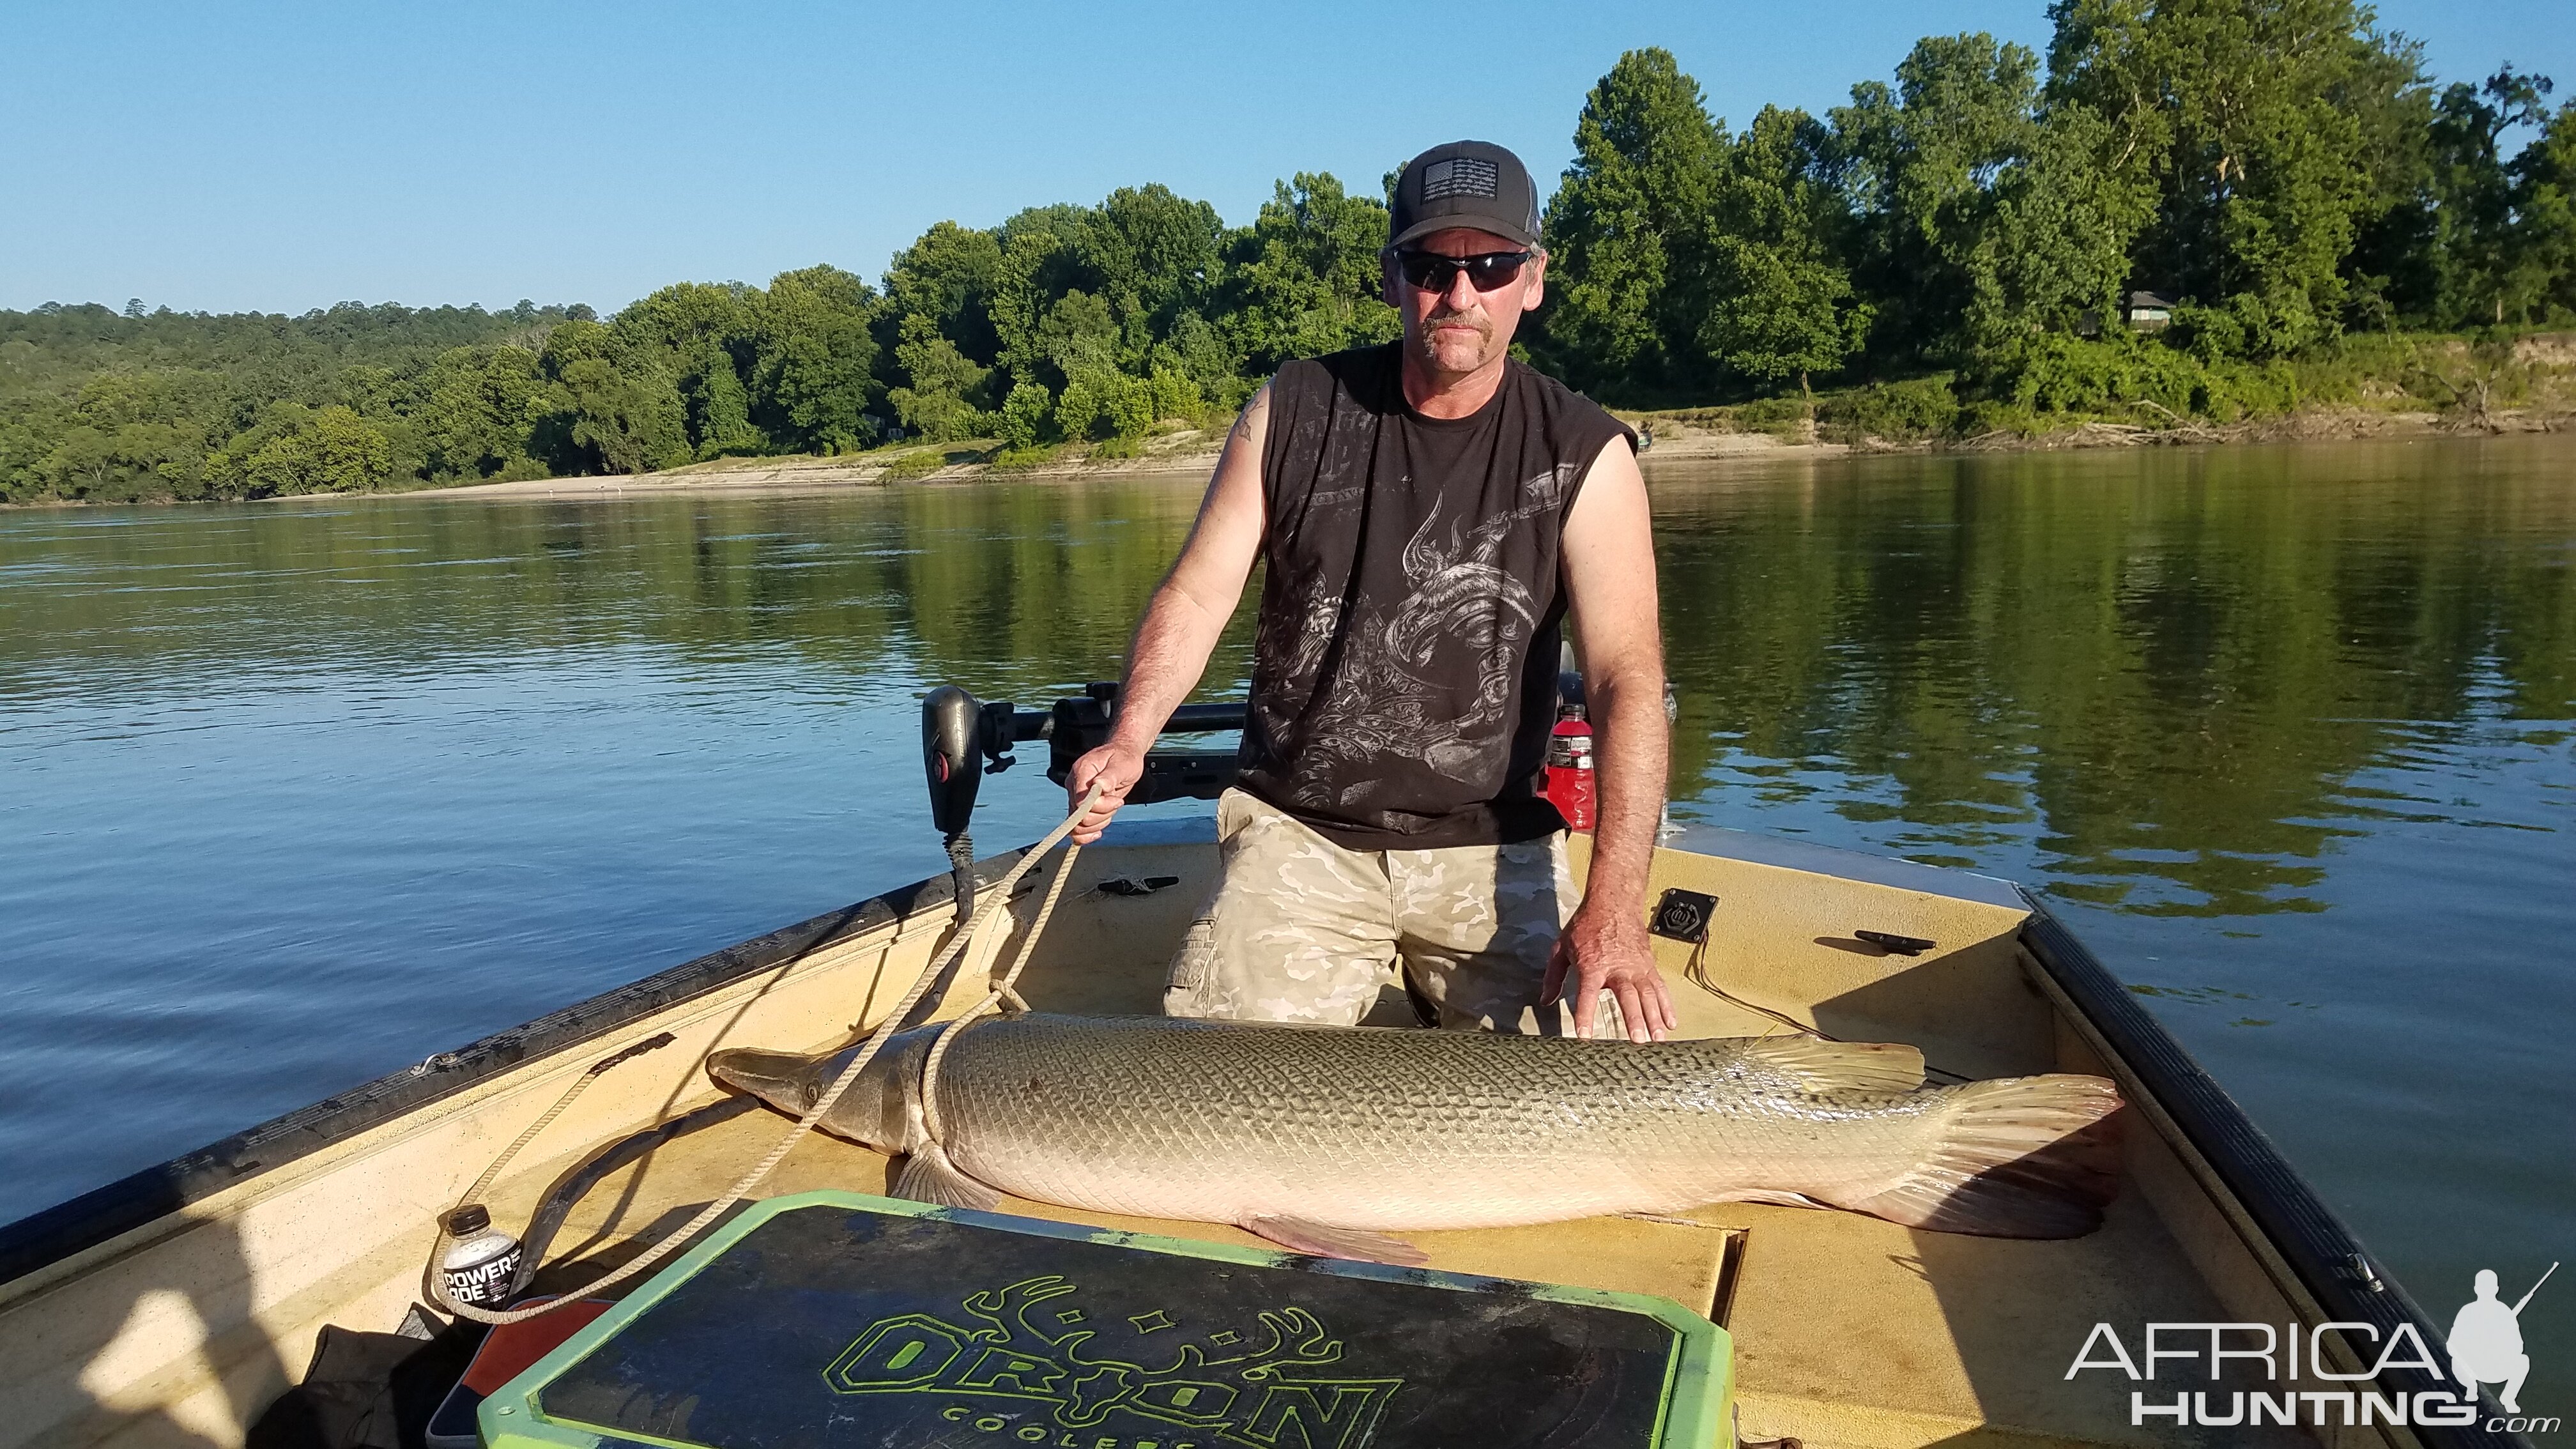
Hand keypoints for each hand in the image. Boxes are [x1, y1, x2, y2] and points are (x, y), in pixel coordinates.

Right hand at [1066, 743, 1143, 843]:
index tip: (1117, 800)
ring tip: (1113, 807)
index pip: (1081, 800)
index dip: (1099, 806)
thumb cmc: (1124, 758)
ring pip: (1079, 825)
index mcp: (1081, 771)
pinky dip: (1089, 833)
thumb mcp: (1123, 764)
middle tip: (1117, 801)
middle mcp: (1074, 785)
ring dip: (1100, 822)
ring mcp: (1076, 797)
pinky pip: (1078, 828)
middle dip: (1103, 814)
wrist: (1123, 756)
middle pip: (1080, 816)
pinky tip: (1098, 832)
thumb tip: (1100, 785)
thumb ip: (1110, 776)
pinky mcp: (1080, 807)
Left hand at [1542, 904, 1677, 1041]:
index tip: (1585, 1034)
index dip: (1585, 1014)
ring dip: (1654, 1017)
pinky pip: (1660, 988)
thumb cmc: (1586, 926)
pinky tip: (1671, 1023)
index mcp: (1592, 965)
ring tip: (1657, 1038)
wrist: (1613, 903)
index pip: (1587, 994)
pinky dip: (1667, 1006)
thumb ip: (1553, 977)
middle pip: (1626, 996)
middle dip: (1633, 1019)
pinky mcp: (1649, 966)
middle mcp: (1617, 968)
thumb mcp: (1562, 948)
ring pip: (1648, 994)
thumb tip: (1546, 1000)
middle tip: (1637, 1040)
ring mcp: (1636, 967)